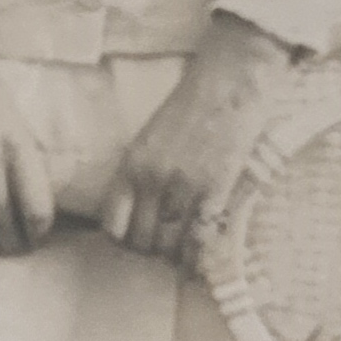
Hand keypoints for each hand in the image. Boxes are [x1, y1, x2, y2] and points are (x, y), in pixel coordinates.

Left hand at [99, 12, 294, 266]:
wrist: (228, 84)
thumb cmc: (190, 106)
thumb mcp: (150, 137)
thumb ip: (139, 172)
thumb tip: (137, 210)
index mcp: (131, 164)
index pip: (112, 224)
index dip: (121, 239)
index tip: (133, 238)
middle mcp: (152, 180)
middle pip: (140, 241)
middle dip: (149, 250)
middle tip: (161, 245)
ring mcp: (184, 188)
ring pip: (168, 246)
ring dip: (173, 254)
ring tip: (180, 251)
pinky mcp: (216, 191)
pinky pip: (199, 239)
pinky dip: (196, 255)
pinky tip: (197, 256)